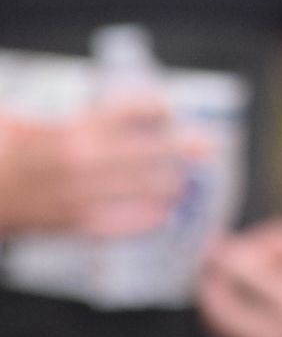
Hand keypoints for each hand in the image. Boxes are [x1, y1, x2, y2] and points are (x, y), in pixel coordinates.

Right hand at [0, 99, 193, 237]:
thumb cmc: (13, 155)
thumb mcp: (36, 122)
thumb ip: (81, 120)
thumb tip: (132, 115)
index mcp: (74, 129)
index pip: (134, 112)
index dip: (159, 112)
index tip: (170, 114)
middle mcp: (84, 159)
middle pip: (153, 150)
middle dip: (184, 147)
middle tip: (208, 146)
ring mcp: (82, 194)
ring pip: (147, 187)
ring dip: (173, 182)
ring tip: (184, 179)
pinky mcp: (77, 225)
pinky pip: (127, 224)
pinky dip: (151, 217)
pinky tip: (163, 213)